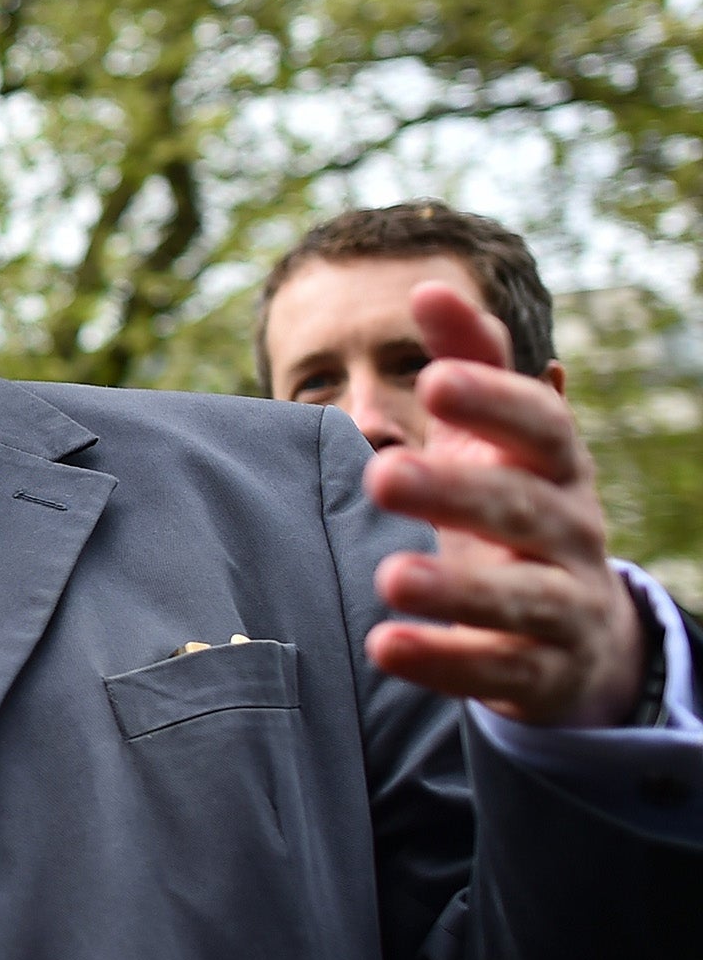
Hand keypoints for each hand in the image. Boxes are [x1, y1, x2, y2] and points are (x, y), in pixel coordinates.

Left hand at [364, 281, 643, 726]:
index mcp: (555, 465)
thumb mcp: (495, 440)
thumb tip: (429, 287)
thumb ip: (468, 364)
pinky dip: (445, 660)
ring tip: (389, 577)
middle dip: (456, 490)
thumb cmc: (514, 507)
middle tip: (383, 474)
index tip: (431, 379)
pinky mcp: (543, 672)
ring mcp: (564, 604)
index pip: (538, 424)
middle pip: (522, 507)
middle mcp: (571, 530)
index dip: (493, 400)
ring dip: (455, 588)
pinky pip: (499, 669)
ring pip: (520, 597)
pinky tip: (387, 646)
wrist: (577, 631)